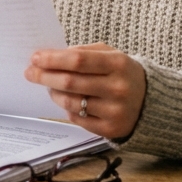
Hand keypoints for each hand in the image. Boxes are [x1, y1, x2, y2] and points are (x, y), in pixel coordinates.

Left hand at [25, 42, 145, 139]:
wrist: (151, 101)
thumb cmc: (122, 73)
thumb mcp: (110, 55)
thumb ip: (83, 53)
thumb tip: (51, 57)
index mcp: (118, 64)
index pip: (78, 61)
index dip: (53, 59)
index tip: (35, 57)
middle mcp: (117, 88)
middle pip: (70, 82)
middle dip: (45, 76)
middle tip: (30, 73)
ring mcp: (114, 111)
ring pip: (71, 102)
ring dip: (53, 93)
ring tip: (49, 86)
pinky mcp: (110, 129)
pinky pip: (77, 118)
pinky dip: (66, 108)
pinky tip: (66, 100)